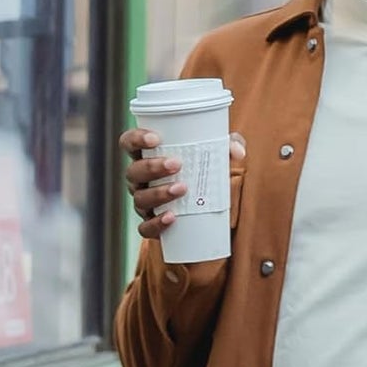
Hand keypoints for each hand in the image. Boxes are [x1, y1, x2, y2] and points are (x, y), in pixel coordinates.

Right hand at [122, 127, 244, 240]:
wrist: (207, 205)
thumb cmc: (203, 170)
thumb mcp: (216, 153)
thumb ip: (229, 145)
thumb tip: (237, 151)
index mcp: (146, 156)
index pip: (128, 143)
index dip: (135, 138)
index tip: (155, 138)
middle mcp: (139, 179)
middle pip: (133, 171)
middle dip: (152, 167)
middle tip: (176, 164)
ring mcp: (143, 201)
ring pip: (139, 198)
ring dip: (158, 193)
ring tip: (182, 189)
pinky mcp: (151, 224)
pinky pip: (145, 227)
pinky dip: (156, 223)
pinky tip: (171, 217)